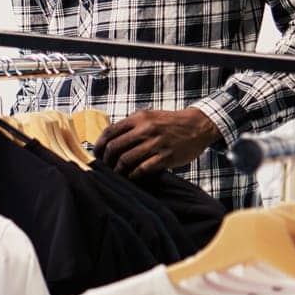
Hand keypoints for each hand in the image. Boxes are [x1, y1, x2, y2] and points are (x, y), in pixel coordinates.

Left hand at [95, 107, 221, 178]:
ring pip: (126, 159)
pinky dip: (133, 175)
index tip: (96, 154)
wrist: (197, 126)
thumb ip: (130, 126)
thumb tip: (109, 141)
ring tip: (116, 174)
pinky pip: (143, 169)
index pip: (110, 132)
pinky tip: (131, 176)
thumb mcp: (148, 117)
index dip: (99, 145)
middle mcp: (145, 129)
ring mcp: (156, 143)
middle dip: (106, 160)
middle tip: (105, 167)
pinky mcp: (166, 157)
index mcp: (138, 118)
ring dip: (118, 170)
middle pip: (115, 147)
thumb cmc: (169, 123)